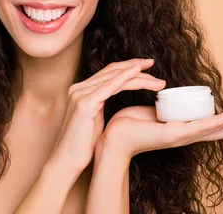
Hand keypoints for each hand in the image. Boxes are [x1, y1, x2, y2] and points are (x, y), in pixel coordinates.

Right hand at [46, 58, 166, 176]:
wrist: (66, 159)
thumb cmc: (81, 145)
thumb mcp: (93, 119)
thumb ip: (99, 105)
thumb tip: (112, 99)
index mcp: (81, 90)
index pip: (108, 73)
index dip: (127, 67)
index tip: (145, 66)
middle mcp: (79, 88)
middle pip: (112, 70)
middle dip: (134, 66)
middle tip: (152, 63)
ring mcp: (81, 93)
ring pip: (114, 76)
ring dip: (137, 74)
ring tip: (156, 79)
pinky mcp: (85, 102)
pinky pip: (110, 86)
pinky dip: (125, 77)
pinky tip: (138, 74)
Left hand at [98, 95, 222, 159]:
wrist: (113, 138)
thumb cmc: (129, 125)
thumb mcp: (153, 110)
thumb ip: (164, 104)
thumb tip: (167, 89)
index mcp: (184, 128)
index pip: (214, 124)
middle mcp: (188, 134)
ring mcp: (184, 136)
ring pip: (219, 127)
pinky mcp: (176, 135)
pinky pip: (203, 127)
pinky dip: (222, 121)